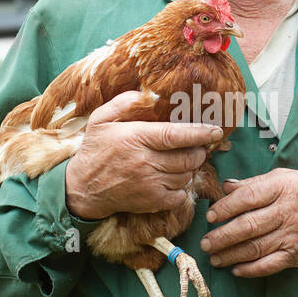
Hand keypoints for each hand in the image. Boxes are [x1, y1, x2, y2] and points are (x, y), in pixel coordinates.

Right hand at [65, 91, 222, 218]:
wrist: (83, 188)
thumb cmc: (95, 150)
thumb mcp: (101, 120)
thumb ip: (123, 103)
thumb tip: (147, 94)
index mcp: (136, 138)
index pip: (176, 135)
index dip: (200, 133)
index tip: (215, 130)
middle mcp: (145, 162)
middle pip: (188, 157)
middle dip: (198, 151)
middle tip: (195, 146)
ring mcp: (150, 184)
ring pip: (186, 175)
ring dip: (190, 168)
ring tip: (181, 161)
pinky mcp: (151, 202)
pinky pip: (180, 195)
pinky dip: (183, 187)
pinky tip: (172, 179)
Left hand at [199, 169, 297, 275]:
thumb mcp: (281, 178)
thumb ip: (252, 183)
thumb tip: (225, 186)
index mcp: (281, 188)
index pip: (248, 198)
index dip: (226, 208)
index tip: (210, 217)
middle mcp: (286, 212)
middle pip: (248, 226)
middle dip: (222, 236)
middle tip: (205, 242)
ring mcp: (291, 235)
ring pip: (255, 248)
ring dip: (231, 255)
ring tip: (214, 257)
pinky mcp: (295, 254)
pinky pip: (269, 265)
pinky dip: (251, 270)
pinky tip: (235, 270)